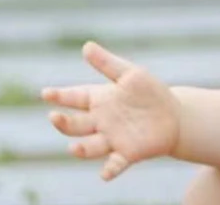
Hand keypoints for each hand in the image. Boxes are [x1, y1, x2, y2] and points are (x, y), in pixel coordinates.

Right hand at [42, 41, 181, 180]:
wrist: (174, 115)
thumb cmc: (149, 92)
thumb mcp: (129, 73)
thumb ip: (107, 63)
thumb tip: (86, 46)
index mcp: (100, 99)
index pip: (75, 97)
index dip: (60, 96)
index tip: (45, 93)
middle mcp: (101, 121)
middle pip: (76, 124)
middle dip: (64, 122)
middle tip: (54, 116)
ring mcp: (112, 139)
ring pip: (90, 146)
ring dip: (81, 149)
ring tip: (73, 147)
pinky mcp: (127, 154)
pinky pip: (115, 164)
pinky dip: (110, 169)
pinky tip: (105, 173)